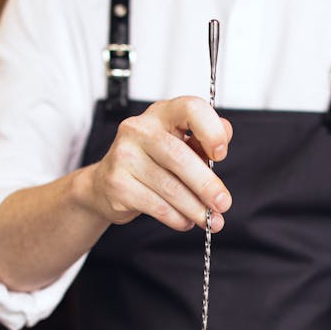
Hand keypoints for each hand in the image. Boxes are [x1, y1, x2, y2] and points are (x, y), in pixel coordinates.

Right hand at [89, 95, 232, 230]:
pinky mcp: (118, 183)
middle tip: (223, 203)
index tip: (220, 154)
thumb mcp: (179, 143)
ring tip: (209, 219)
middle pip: (179, 156)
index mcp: (162, 113)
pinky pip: (156, 205)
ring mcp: (124, 156)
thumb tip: (225, 135)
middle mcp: (139, 129)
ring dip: (195, 207)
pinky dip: (176, 217)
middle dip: (206, 184)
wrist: (105, 184)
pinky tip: (185, 220)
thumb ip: (202, 140)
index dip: (211, 131)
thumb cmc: (149, 160)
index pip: (190, 109)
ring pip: (169, 186)